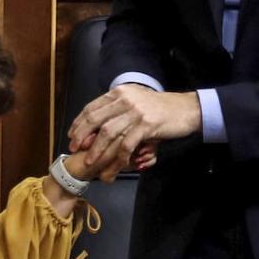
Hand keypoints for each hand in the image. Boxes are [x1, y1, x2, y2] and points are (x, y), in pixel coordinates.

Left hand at [67, 85, 200, 181]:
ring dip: (97, 150)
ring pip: (108, 133)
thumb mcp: (137, 101)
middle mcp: (126, 99)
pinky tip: (115, 165)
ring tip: (90, 162)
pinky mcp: (147, 125)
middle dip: (82, 136)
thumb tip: (98, 124)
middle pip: (95, 119)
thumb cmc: (161, 108)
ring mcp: (136, 112)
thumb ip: (118, 109)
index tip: (72, 136)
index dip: (79, 123)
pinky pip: (127, 143)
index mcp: (120, 92)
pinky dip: (119, 157)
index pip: (92, 107)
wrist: (187, 109)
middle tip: (75, 150)